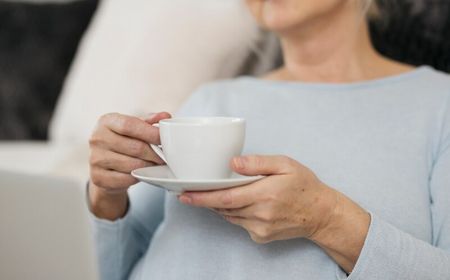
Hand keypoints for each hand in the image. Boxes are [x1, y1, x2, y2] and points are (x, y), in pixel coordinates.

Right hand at [88, 112, 170, 219]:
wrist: (103, 166)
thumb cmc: (122, 141)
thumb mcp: (133, 127)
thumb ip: (148, 121)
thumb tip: (165, 116)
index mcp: (106, 122)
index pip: (129, 125)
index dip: (150, 133)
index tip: (163, 139)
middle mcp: (97, 139)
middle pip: (135, 147)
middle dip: (154, 153)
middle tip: (164, 157)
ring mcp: (95, 159)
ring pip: (132, 165)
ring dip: (148, 166)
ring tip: (154, 164)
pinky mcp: (98, 177)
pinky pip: (126, 179)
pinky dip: (138, 177)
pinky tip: (141, 173)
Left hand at [178, 155, 369, 271]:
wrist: (321, 214)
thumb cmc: (304, 186)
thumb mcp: (285, 165)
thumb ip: (258, 163)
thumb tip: (233, 163)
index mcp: (264, 194)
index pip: (225, 197)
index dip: (202, 197)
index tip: (184, 194)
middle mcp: (260, 214)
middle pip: (223, 208)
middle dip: (203, 201)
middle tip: (187, 194)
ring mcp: (260, 229)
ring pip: (229, 216)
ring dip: (219, 206)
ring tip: (213, 194)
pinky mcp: (261, 237)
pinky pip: (240, 223)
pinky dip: (234, 213)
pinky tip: (241, 203)